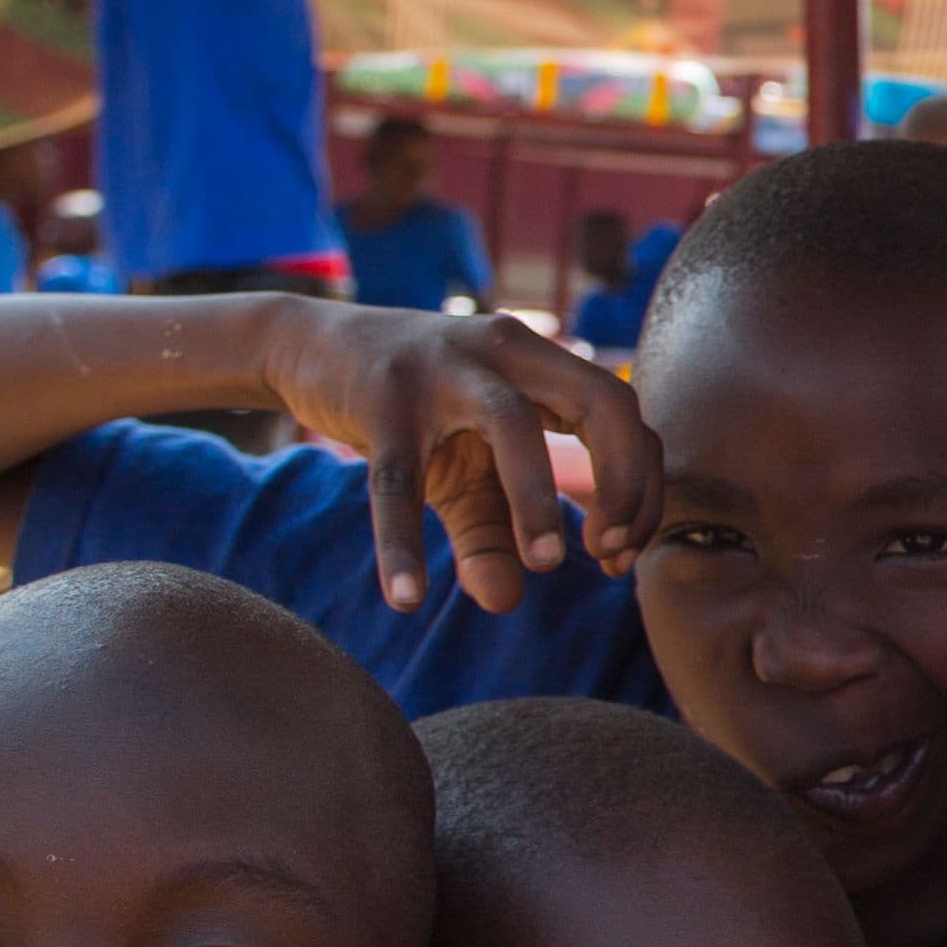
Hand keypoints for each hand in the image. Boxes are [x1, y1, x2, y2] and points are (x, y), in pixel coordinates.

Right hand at [256, 300, 665, 612]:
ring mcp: (442, 367)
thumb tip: (506, 601)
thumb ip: (490, 535)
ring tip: (547, 564)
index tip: (618, 552)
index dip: (639, 486)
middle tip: (606, 554)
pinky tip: (407, 598)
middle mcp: (505, 351)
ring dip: (541, 499)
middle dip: (624, 482)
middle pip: (601, 400)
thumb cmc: (408, 413)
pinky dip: (402, 542)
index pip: (624, 414)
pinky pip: (397, 479)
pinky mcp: (380, 397)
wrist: (308, 345)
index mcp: (540, 363)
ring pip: (514, 425)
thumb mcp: (458, 474)